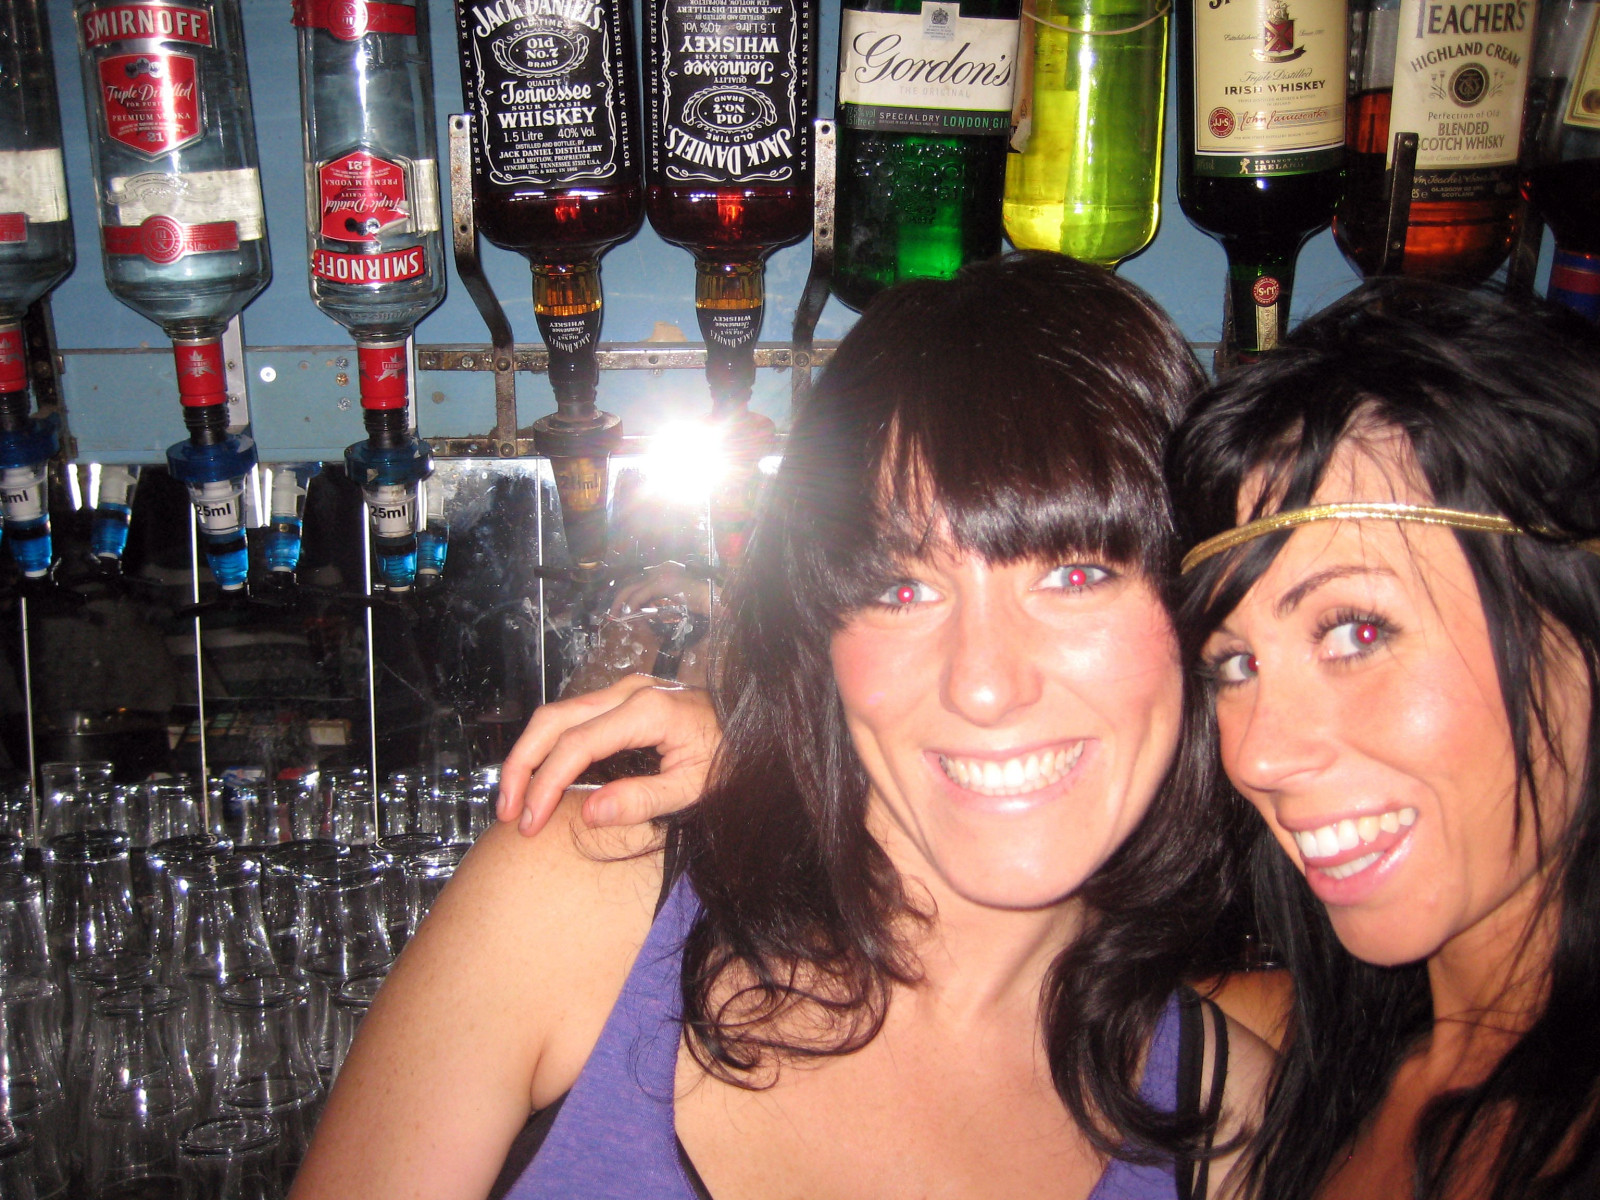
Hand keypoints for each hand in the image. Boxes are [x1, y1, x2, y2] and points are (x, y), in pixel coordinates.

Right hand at [498, 673, 721, 834]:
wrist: (757, 723)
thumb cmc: (733, 754)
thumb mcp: (697, 786)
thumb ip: (644, 799)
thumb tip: (589, 813)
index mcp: (647, 711)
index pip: (576, 746)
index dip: (546, 785)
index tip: (531, 823)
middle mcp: (629, 691)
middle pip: (553, 720)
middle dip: (521, 765)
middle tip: (508, 811)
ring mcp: (624, 690)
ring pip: (557, 714)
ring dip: (529, 754)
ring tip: (516, 800)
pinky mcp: (623, 698)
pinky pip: (574, 717)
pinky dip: (549, 746)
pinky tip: (542, 777)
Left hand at [610, 562, 713, 619]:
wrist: (713, 596)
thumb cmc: (701, 599)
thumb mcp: (678, 595)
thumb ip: (663, 597)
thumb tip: (647, 607)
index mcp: (666, 568)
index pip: (641, 578)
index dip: (630, 591)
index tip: (623, 604)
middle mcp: (661, 568)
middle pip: (633, 580)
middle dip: (621, 596)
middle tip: (614, 610)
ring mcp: (661, 574)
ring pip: (633, 587)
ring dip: (622, 601)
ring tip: (617, 613)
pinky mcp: (661, 583)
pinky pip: (640, 594)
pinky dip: (632, 604)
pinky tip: (628, 612)